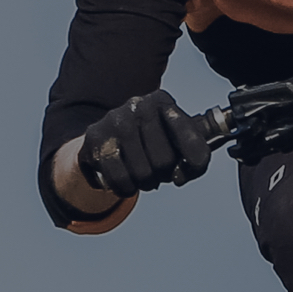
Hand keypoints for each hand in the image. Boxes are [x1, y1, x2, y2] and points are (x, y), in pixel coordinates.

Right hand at [78, 89, 215, 197]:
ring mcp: (116, 120)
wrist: (106, 139)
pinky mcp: (96, 138)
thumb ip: (196, 160)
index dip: (194, 165)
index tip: (184, 172)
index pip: (192, 139)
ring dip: (144, 184)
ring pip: (142, 173)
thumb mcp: (178, 143)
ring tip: (141, 176)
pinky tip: (126, 182)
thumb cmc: (151, 143)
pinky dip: (125, 189)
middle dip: (162, 175)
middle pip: (164, 161)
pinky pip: (120, 178)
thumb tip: (179, 177)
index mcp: (164, 101)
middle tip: (156, 171)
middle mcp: (140, 105)